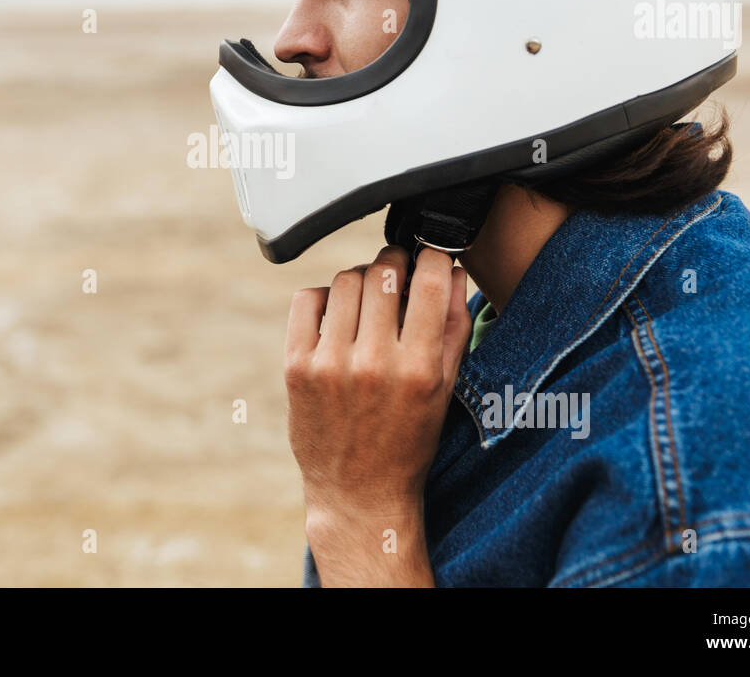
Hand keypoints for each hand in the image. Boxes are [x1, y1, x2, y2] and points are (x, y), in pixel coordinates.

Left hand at [284, 244, 470, 529]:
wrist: (358, 492)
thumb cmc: (408, 440)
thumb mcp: (444, 388)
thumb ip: (453, 326)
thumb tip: (451, 269)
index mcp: (417, 368)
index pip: (429, 281)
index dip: (433, 257)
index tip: (430, 258)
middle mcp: (372, 362)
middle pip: (384, 272)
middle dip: (395, 265)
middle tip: (397, 277)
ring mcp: (329, 363)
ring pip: (346, 280)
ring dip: (362, 280)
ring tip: (369, 302)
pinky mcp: (296, 366)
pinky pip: (308, 299)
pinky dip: (325, 298)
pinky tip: (338, 317)